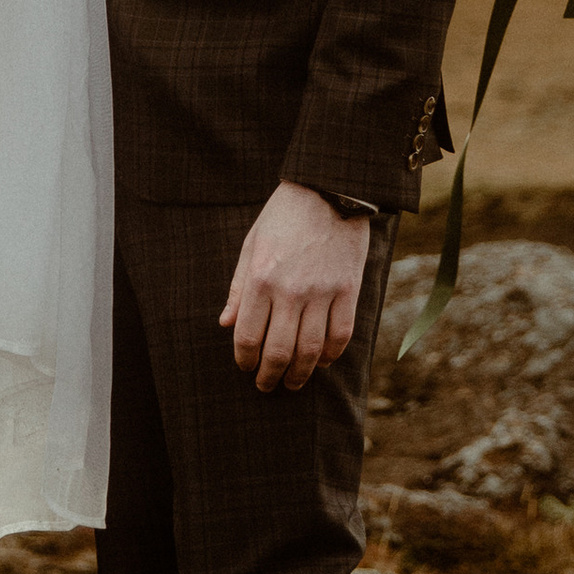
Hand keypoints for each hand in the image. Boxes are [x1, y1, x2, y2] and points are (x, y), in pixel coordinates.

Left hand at [219, 182, 369, 392]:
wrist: (329, 188)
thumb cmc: (284, 215)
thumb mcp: (251, 244)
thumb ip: (238, 287)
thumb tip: (225, 323)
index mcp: (260, 278)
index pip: (248, 336)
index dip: (244, 360)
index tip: (245, 368)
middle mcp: (290, 290)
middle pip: (279, 351)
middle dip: (270, 376)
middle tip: (266, 386)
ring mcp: (322, 291)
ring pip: (311, 350)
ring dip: (300, 374)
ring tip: (293, 383)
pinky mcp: (348, 289)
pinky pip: (341, 334)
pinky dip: (332, 355)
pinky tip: (323, 362)